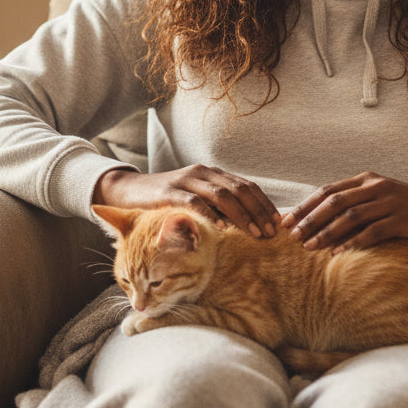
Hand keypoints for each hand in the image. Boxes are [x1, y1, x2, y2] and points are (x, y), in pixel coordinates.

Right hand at [94, 164, 281, 237]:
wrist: (129, 191)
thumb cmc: (167, 201)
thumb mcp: (196, 199)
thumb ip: (218, 207)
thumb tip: (249, 225)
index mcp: (213, 174)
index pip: (247, 186)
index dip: (265, 204)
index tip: (278, 223)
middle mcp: (203, 173)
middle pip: (239, 189)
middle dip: (258, 211)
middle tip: (271, 232)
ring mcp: (186, 181)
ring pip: (222, 194)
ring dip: (241, 215)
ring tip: (253, 233)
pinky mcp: (170, 192)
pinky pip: (195, 202)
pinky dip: (211, 215)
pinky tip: (222, 229)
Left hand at [281, 172, 407, 251]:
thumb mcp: (379, 199)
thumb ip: (355, 205)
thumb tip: (319, 222)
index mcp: (366, 180)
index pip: (327, 191)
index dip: (305, 205)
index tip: (286, 220)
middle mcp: (376, 187)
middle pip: (335, 201)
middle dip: (310, 219)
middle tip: (293, 236)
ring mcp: (390, 202)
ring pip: (351, 216)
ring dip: (328, 232)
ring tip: (310, 247)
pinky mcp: (403, 220)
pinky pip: (373, 231)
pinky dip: (354, 242)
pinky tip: (339, 253)